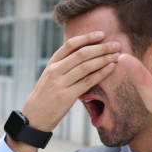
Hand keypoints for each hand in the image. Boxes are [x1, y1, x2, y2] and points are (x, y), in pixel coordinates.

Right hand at [7, 31, 118, 151]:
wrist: (34, 117)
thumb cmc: (46, 96)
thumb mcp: (50, 77)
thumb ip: (63, 65)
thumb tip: (84, 54)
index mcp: (52, 64)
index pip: (70, 45)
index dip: (87, 37)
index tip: (102, 34)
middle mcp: (55, 71)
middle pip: (82, 54)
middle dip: (101, 48)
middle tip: (116, 44)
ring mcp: (60, 83)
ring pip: (86, 66)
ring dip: (104, 59)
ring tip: (117, 55)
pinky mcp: (67, 96)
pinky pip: (88, 82)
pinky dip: (101, 73)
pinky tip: (111, 68)